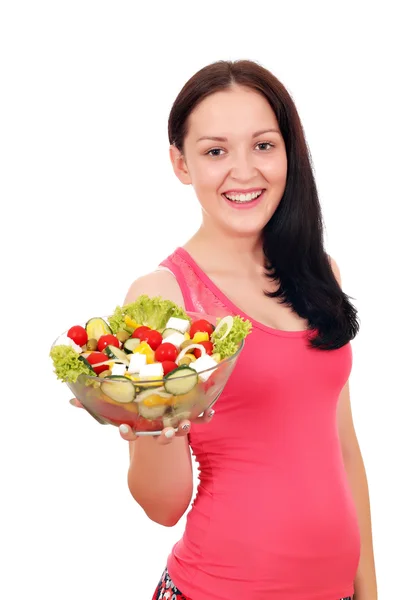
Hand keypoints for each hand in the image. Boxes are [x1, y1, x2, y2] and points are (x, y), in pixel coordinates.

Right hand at [69, 398, 214, 443]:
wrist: (159, 427)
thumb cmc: (136, 415)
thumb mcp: (117, 410)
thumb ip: (95, 406)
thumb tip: (71, 400)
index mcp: (140, 429)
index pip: (131, 435)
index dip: (127, 433)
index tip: (124, 429)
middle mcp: (157, 431)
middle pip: (161, 437)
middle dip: (165, 435)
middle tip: (168, 432)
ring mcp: (174, 427)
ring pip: (180, 431)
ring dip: (184, 428)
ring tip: (187, 423)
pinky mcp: (188, 419)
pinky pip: (199, 419)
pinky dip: (205, 417)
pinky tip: (211, 412)